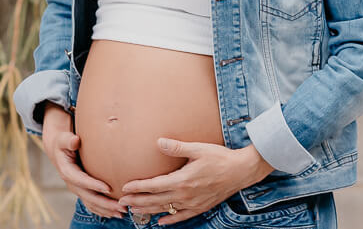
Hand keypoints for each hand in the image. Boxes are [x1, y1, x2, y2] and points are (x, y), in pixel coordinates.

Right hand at [40, 103, 123, 218]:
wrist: (59, 152)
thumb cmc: (63, 143)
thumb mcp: (63, 140)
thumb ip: (68, 140)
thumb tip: (75, 140)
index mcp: (67, 172)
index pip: (81, 181)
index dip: (94, 185)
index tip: (108, 188)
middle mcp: (72, 184)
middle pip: (89, 197)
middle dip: (105, 203)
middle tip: (121, 206)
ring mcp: (78, 190)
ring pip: (92, 204)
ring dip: (107, 210)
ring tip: (122, 212)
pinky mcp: (83, 192)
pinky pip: (93, 204)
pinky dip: (104, 210)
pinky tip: (115, 213)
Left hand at [118, 138, 274, 224]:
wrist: (240, 171)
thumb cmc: (219, 157)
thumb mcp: (198, 149)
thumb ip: (177, 147)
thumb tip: (159, 142)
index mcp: (182, 180)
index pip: (154, 185)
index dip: (138, 187)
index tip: (125, 187)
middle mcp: (185, 195)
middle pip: (156, 200)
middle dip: (137, 201)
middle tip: (122, 202)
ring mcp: (192, 203)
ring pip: (165, 209)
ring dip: (148, 210)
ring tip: (134, 210)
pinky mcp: (200, 207)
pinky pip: (181, 216)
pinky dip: (170, 220)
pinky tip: (160, 222)